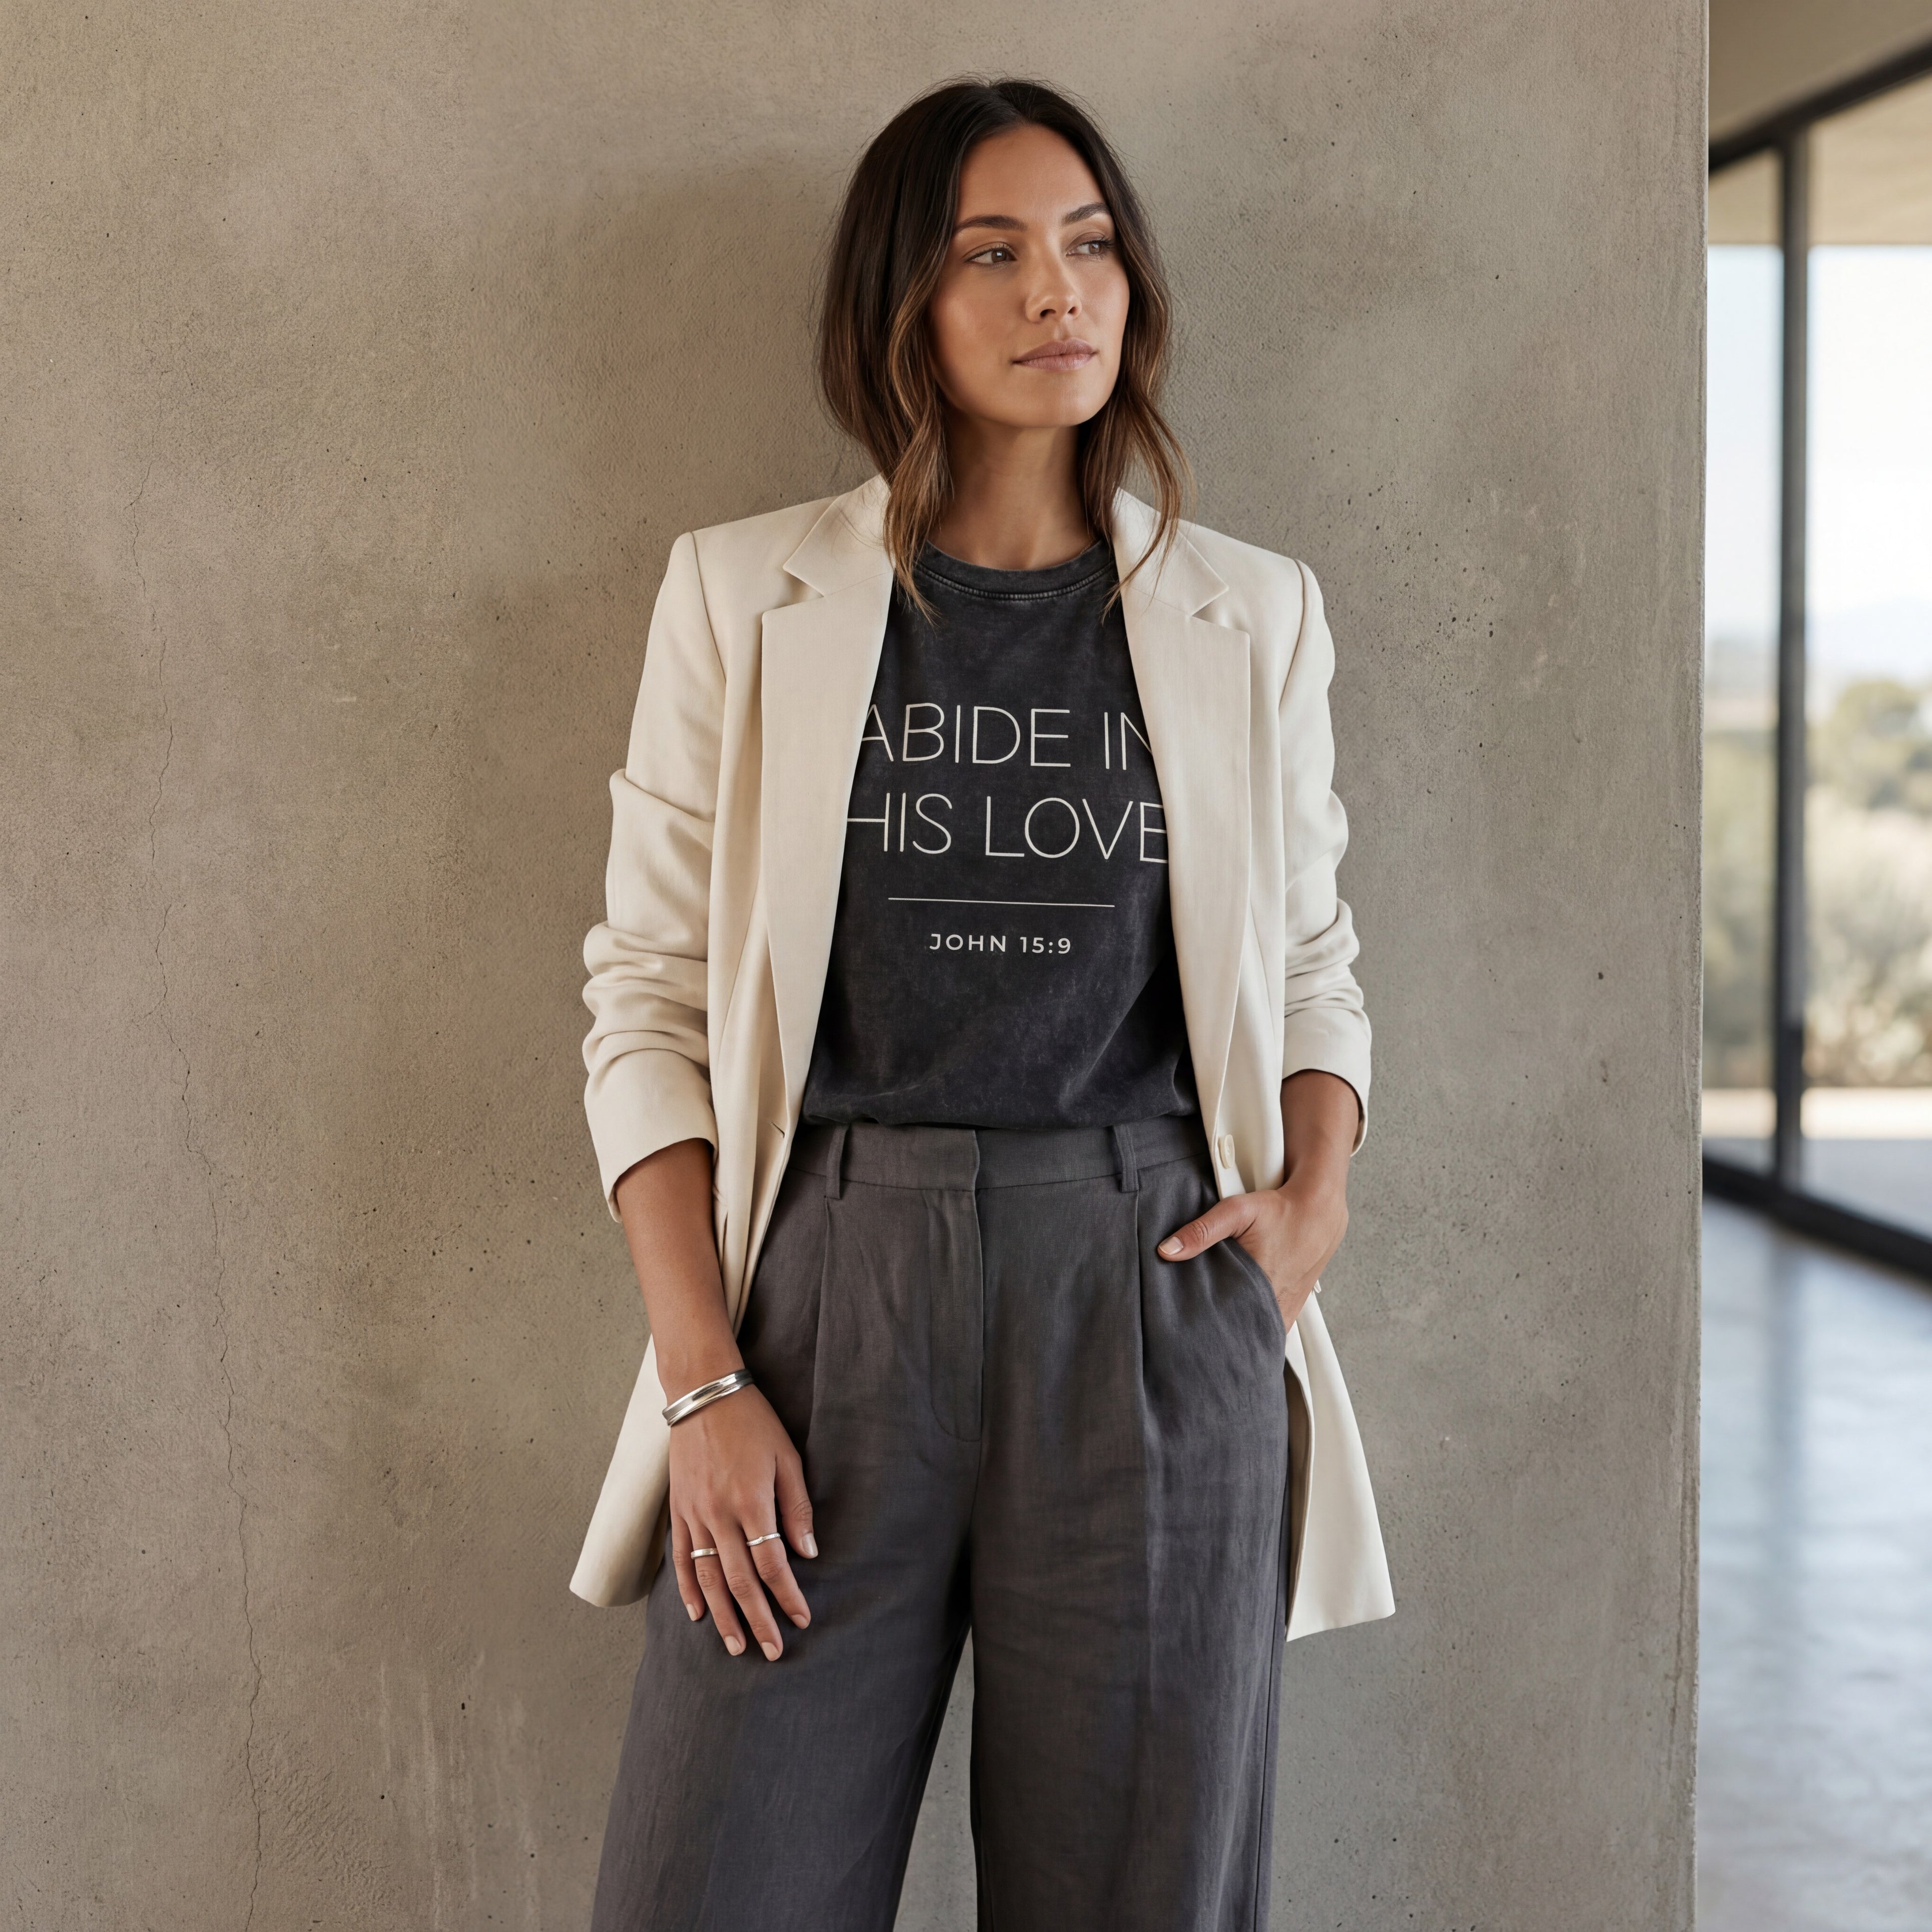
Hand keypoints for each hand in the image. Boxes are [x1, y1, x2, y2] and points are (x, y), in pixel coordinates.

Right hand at [667, 1387, 816, 1660]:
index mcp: (752, 1502)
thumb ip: (797, 1506)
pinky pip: (683, 1558)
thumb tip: (808, 1551)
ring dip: (723, 1616)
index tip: (801, 1619)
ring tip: (736, 1646)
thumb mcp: (787, 1457)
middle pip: (740, 1581)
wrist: (703, 1394)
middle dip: (758, 1620)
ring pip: (708, 1578)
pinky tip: (697, 1614)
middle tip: (773, 1651)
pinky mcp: (678, 1510)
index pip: (772, 1563)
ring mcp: (694, 1515)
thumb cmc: (753, 1422)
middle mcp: (720, 1515)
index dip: (787, 1596)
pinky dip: (688, 1589)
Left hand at [1157, 1159, 1349, 1331]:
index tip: (1188, 1336)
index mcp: (1261, 1287)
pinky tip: (1241, 1322)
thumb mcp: (1237, 1211)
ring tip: (1218, 1335)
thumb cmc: (1281, 1210)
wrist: (1319, 1210)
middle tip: (1197, 1338)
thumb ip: (1201, 1231)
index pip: (1228, 1326)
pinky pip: (1274, 1326)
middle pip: (1242, 1333)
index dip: (1208, 1333)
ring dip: (1240, 1332)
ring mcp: (1288, 1308)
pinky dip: (1257, 1326)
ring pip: (1259, 1333)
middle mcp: (1277, 1304)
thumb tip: (1167, 1250)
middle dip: (1220, 1336)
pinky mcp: (1294, 1306)